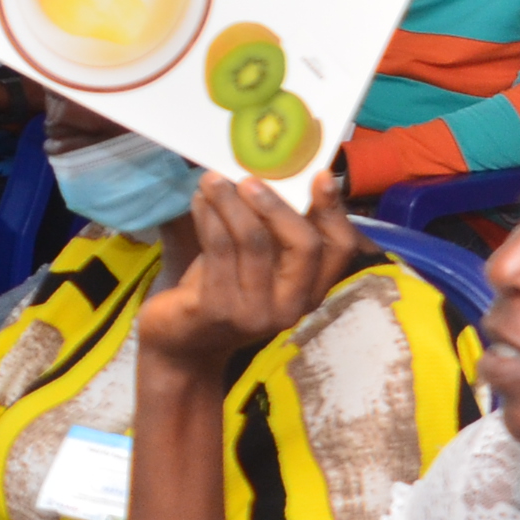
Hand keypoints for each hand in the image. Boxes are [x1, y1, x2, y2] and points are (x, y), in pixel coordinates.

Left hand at [139, 169, 369, 379]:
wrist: (180, 344)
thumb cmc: (222, 291)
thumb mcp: (258, 265)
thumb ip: (276, 234)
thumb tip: (280, 176)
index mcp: (310, 292)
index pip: (340, 250)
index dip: (335, 211)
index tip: (321, 176)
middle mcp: (291, 307)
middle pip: (304, 246)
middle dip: (277, 205)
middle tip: (249, 179)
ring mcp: (255, 313)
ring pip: (254, 242)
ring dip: (232, 203)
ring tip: (213, 180)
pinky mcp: (217, 310)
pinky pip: (218, 249)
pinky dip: (209, 217)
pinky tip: (199, 201)